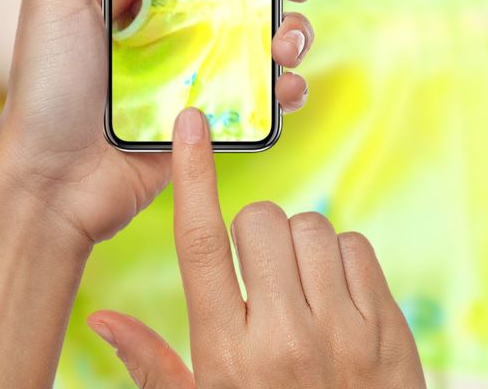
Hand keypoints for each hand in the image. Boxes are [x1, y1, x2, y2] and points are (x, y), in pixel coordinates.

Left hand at [0, 0, 324, 247]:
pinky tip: (282, 86)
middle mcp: (191, 11)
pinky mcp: (221, 109)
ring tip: (283, 39)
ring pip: (281, 29)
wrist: (53, 180)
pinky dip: (290, 86)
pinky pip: (273, 91)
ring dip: (300, 27)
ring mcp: (210, 60)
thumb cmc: (47, 80)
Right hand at [87, 107, 426, 388]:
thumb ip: (152, 364)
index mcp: (227, 356)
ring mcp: (342, 331)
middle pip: (260, 220)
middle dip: (255, 232)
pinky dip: (342, 259)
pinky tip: (335, 297)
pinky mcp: (386, 326)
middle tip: (260, 273)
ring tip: (299, 290)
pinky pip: (356, 246)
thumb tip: (101, 316)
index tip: (191, 123)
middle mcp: (283, 337)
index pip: (199, 245)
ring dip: (299, 245)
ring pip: (311, 226)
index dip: (193, 176)